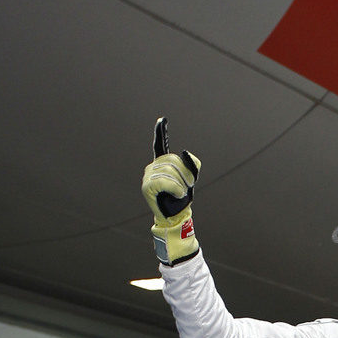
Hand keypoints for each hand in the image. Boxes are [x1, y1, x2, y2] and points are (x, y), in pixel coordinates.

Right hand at [141, 117, 200, 265]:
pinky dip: (176, 189)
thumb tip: (186, 152)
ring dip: (182, 184)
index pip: (160, 146)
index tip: (163, 120)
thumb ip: (190, 165)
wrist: (174, 218)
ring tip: (178, 193)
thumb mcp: (190, 179)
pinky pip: (167, 181)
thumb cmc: (181, 200)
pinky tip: (176, 195)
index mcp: (161, 164)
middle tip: (184, 188)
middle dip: (185, 175)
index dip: (161, 132)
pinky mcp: (147, 186)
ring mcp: (148, 176)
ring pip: (171, 172)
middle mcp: (152, 167)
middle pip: (173, 161)